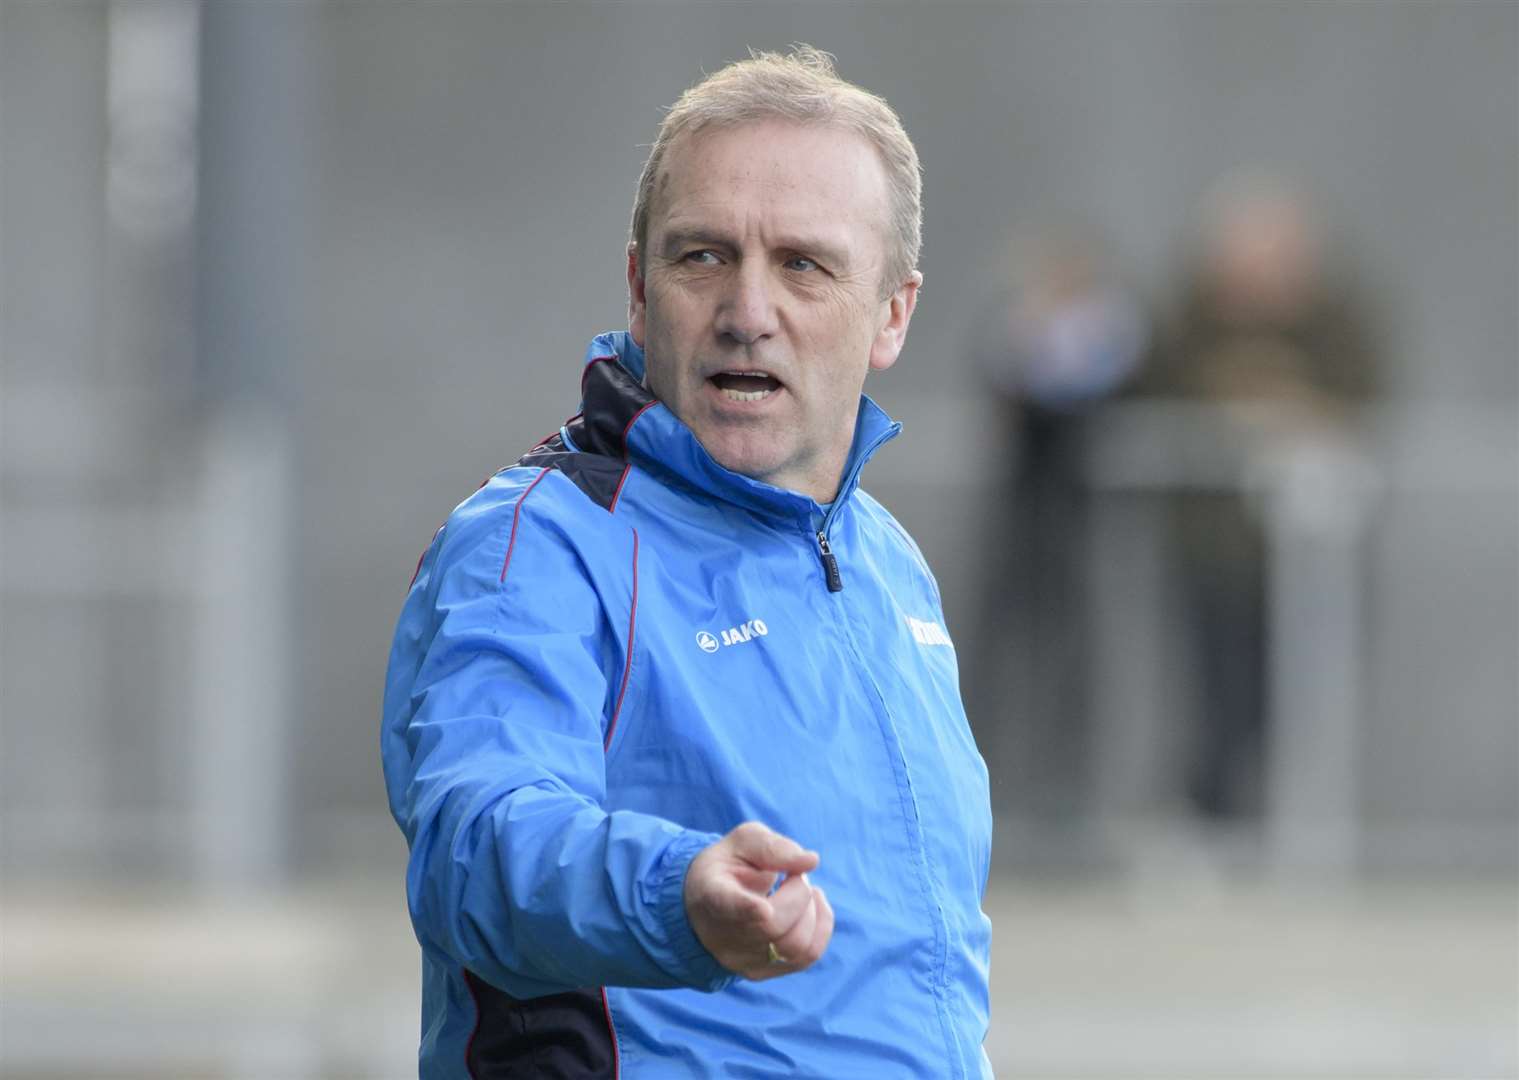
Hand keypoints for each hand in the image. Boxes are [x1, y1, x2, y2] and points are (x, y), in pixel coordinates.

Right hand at [682, 821, 834, 980]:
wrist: (706, 903)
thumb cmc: (728, 866)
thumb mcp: (743, 842)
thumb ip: (773, 847)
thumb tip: (810, 861)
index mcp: (711, 894)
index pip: (727, 905)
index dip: (747, 909)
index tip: (763, 908)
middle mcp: (722, 936)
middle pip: (774, 925)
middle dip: (799, 892)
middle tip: (793, 874)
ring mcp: (741, 960)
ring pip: (795, 945)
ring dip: (811, 910)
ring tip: (799, 889)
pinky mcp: (761, 972)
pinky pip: (807, 956)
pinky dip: (820, 926)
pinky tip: (811, 906)